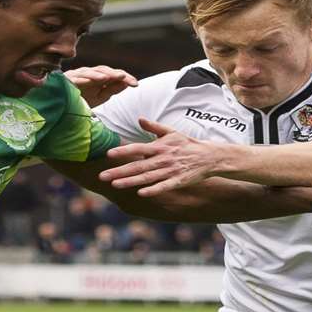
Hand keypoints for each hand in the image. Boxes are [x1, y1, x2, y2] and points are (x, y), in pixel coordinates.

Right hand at [64, 65, 137, 106]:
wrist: (62, 105)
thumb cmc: (82, 99)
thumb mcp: (100, 96)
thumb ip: (112, 89)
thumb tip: (126, 82)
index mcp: (99, 77)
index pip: (114, 75)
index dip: (125, 78)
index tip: (135, 84)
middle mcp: (89, 74)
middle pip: (103, 71)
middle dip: (113, 74)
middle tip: (124, 77)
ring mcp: (77, 75)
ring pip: (89, 73)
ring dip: (98, 75)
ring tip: (107, 78)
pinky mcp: (65, 80)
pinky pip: (74, 79)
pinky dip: (80, 79)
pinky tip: (87, 82)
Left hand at [99, 118, 235, 195]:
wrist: (209, 157)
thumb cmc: (187, 144)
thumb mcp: (171, 132)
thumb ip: (154, 127)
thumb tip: (140, 118)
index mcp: (159, 146)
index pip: (137, 148)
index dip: (123, 151)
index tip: (108, 154)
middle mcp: (162, 158)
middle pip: (137, 166)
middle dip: (119, 171)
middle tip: (102, 176)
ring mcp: (170, 171)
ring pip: (146, 177)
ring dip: (130, 181)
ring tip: (115, 184)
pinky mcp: (178, 181)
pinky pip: (163, 186)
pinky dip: (153, 189)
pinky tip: (141, 193)